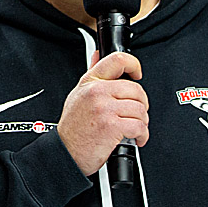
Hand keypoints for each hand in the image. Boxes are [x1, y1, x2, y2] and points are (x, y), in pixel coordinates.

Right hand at [56, 51, 148, 176]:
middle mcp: (97, 92)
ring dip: (142, 122)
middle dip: (141, 105)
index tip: (137, 73)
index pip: (117, 60)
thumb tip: (97, 55)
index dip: (133, 64)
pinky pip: (139, 126)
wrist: (66, 151)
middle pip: (136, 89)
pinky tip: (134, 138)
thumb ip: (93, 74)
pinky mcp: (111, 126)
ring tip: (132, 128)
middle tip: (135, 114)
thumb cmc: (73, 127)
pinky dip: (141, 135)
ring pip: (140, 109)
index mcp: (90, 82)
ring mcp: (104, 108)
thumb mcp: (78, 94)